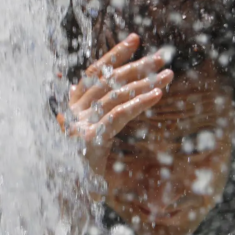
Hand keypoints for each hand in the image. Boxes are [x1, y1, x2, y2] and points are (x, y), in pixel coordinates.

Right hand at [63, 34, 173, 181]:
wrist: (66, 195)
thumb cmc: (80, 168)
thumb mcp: (90, 138)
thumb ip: (97, 116)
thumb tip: (92, 91)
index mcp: (72, 106)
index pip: (95, 71)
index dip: (115, 54)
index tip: (135, 39)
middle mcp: (74, 111)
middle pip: (110, 80)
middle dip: (138, 66)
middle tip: (162, 57)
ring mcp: (80, 124)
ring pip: (117, 94)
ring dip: (145, 82)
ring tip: (168, 75)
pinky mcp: (90, 139)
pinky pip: (118, 115)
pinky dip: (139, 103)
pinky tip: (157, 95)